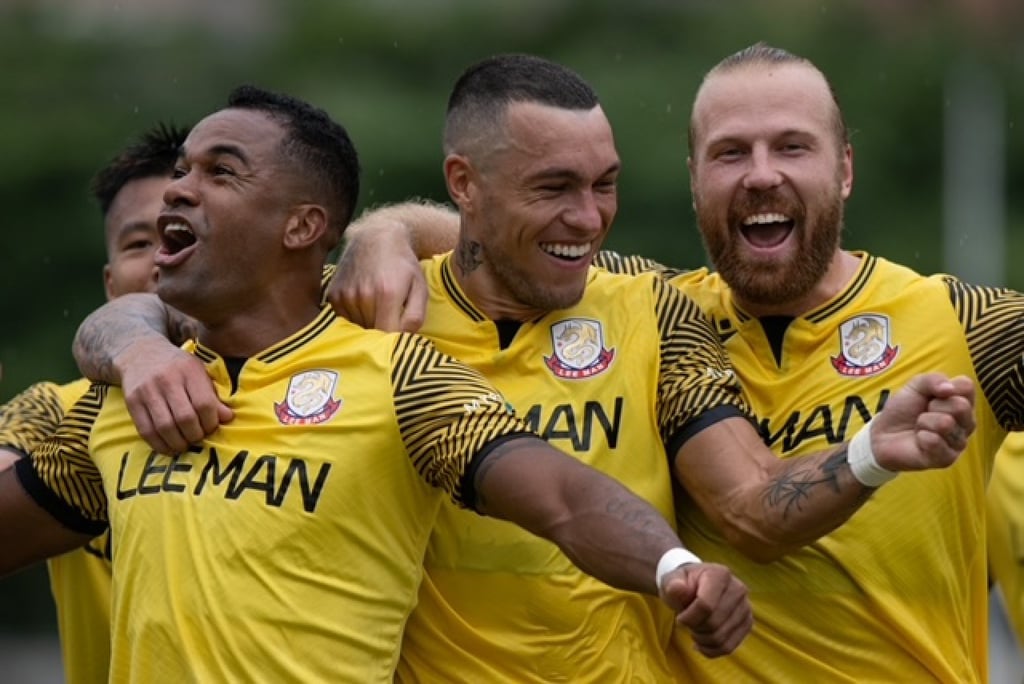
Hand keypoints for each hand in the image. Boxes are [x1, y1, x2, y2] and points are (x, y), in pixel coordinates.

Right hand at [118, 337, 231, 453]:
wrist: (140, 353)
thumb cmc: (177, 366)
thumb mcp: (199, 372)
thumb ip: (213, 394)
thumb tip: (227, 417)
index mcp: (189, 371)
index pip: (204, 403)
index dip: (211, 422)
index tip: (212, 427)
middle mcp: (167, 380)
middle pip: (185, 418)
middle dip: (195, 435)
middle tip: (198, 438)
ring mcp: (147, 391)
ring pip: (165, 427)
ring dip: (178, 443)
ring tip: (185, 445)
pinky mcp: (132, 402)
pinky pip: (146, 431)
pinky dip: (159, 444)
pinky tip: (169, 447)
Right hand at [326, 218, 426, 331]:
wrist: (375, 237)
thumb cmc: (402, 265)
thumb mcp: (420, 288)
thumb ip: (415, 317)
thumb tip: (404, 339)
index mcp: (387, 294)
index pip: (388, 335)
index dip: (395, 339)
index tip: (401, 334)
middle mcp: (363, 295)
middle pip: (372, 333)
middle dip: (383, 331)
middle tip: (391, 315)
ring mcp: (345, 295)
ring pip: (358, 328)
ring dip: (368, 323)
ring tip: (377, 305)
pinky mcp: (333, 295)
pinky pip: (345, 319)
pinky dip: (355, 316)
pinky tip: (364, 301)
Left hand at [660, 562, 751, 657]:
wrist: (696, 586)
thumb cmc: (683, 584)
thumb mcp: (672, 580)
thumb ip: (673, 585)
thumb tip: (677, 588)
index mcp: (720, 574)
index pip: (706, 606)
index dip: (688, 618)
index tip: (679, 617)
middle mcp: (738, 589)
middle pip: (713, 624)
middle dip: (694, 628)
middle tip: (687, 622)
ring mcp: (746, 607)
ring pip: (721, 638)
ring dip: (701, 640)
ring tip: (694, 630)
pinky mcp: (747, 624)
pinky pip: (728, 647)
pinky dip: (711, 650)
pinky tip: (701, 642)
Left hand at [870, 373, 974, 471]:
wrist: (883, 434)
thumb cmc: (903, 410)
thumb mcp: (915, 386)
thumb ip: (933, 380)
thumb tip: (949, 389)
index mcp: (962, 401)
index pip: (967, 386)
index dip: (944, 387)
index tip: (931, 395)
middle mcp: (966, 422)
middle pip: (960, 406)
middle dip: (933, 406)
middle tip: (924, 412)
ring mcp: (959, 442)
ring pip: (946, 424)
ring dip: (924, 422)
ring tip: (920, 427)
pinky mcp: (947, 458)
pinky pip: (935, 441)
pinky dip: (921, 437)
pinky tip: (919, 440)